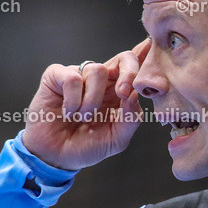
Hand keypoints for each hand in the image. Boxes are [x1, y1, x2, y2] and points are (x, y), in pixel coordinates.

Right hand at [21, 39, 149, 169]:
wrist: (56, 156)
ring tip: (83, 117)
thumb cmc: (86, 145)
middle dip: (129, 72)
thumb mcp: (117, 139)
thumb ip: (131, 119)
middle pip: (124, 58)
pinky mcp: (57, 76)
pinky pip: (72, 77)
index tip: (151, 50)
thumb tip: (135, 96)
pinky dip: (73, 99)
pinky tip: (69, 111)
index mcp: (119, 93)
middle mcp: (102, 81)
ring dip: (92, 99)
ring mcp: (80, 76)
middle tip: (123, 93)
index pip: (136, 69)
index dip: (145, 55)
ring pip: (97, 70)